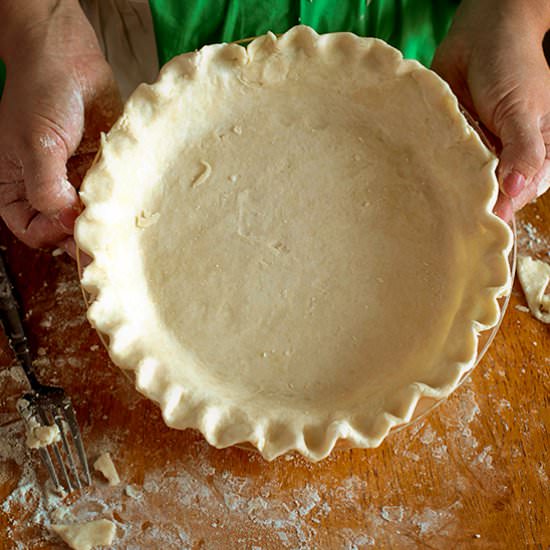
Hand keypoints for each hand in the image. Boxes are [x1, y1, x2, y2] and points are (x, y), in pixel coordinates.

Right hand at [0, 0, 121, 255]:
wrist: (69, 59)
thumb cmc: (42, 96)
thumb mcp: (35, 145)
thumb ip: (46, 188)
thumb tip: (67, 220)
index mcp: (17, 189)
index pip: (32, 231)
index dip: (51, 234)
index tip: (71, 223)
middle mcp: (48, 190)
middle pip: (65, 231)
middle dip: (84, 236)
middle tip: (107, 240)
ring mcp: (76, 183)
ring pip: (92, 218)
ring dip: (106, 223)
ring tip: (122, 227)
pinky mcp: (101, 172)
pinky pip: (112, 197)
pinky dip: (120, 204)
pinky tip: (131, 205)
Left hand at [432, 0, 549, 219]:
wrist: (481, 35)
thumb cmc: (512, 67)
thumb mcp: (525, 110)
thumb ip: (524, 150)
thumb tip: (515, 190)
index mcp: (532, 157)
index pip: (516, 197)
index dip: (497, 214)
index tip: (474, 230)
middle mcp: (502, 161)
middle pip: (486, 198)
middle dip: (467, 211)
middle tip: (442, 230)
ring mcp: (474, 156)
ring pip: (460, 187)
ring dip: (445, 199)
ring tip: (424, 216)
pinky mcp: (449, 146)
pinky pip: (439, 167)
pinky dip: (429, 178)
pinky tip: (415, 191)